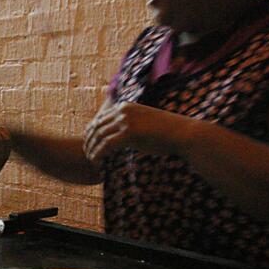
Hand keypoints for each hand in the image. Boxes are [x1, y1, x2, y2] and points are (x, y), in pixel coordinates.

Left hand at [83, 100, 197, 164]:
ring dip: (92, 149)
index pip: (101, 118)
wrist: (182, 133)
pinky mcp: (128, 133)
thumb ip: (130, 125)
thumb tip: (121, 137)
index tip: (89, 142)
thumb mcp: (145, 123)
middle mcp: (123, 110)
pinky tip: (96, 162)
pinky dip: (98, 154)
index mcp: (125, 106)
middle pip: (97, 126)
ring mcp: (125, 121)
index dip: (92, 131)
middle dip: (89, 140)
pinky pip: (106, 145)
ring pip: (99, 136)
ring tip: (90, 159)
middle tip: (86, 152)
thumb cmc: (166, 132)